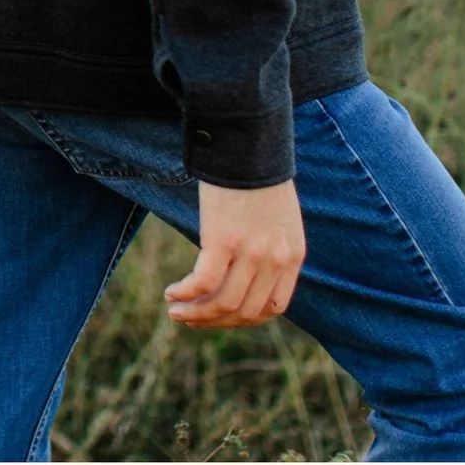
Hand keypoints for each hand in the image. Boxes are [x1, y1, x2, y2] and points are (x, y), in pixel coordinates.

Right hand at [166, 179, 304, 328]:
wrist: (249, 143)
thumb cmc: (257, 175)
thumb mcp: (279, 218)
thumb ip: (272, 247)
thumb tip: (250, 274)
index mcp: (292, 256)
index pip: (273, 309)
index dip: (244, 319)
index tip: (220, 315)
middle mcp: (275, 260)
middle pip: (245, 311)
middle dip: (214, 321)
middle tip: (189, 318)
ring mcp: (250, 252)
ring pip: (223, 303)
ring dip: (196, 314)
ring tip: (176, 310)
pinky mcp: (223, 240)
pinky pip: (202, 283)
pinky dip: (185, 293)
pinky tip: (171, 291)